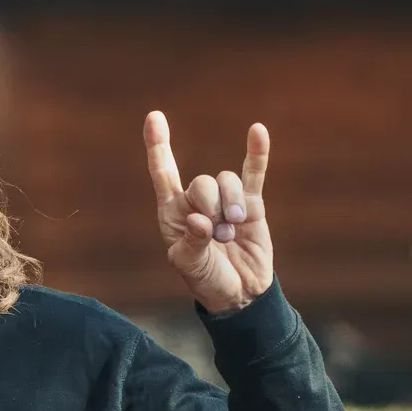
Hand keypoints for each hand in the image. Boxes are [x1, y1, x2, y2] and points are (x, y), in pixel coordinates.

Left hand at [144, 112, 273, 314]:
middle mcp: (196, 202)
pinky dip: (257, 153)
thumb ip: (192, 243)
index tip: (154, 117)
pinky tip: (258, 131)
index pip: (163, 173)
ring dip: (231, 206)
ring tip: (232, 232)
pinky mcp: (251, 205)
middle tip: (218, 233)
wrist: (240, 293)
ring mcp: (225, 201)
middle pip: (201, 182)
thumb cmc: (206, 280)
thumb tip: (199, 221)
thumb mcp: (191, 267)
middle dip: (210, 205)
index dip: (157, 145)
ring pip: (226, 181)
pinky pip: (253, 173)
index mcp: (173, 213)